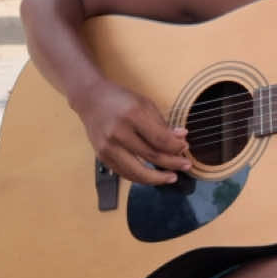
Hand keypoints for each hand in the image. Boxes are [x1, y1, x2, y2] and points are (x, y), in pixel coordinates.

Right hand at [77, 78, 191, 184]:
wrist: (90, 99)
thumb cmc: (121, 99)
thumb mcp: (145, 104)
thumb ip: (162, 124)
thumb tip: (181, 140)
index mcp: (132, 115)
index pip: (160, 139)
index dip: (176, 147)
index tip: (185, 148)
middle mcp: (118, 132)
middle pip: (151, 156)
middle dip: (172, 163)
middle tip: (186, 166)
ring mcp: (108, 147)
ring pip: (137, 172)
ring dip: (157, 178)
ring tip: (171, 177)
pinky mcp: (102, 156)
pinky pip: (125, 173)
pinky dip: (140, 177)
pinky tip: (152, 176)